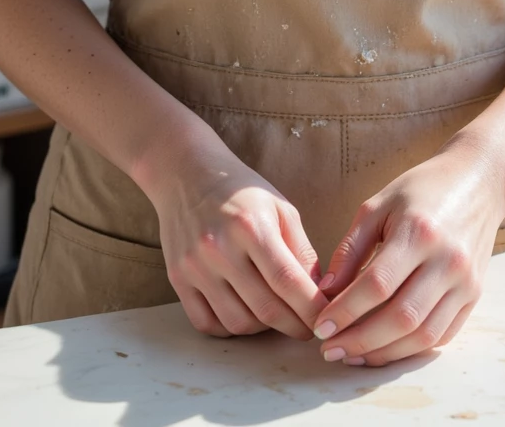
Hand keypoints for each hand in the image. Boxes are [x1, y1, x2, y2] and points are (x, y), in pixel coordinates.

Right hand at [143, 133, 328, 339]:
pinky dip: (230, 329)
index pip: (287, 280)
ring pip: (237, 322)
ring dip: (263, 329)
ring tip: (275, 315)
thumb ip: (301, 251)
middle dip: (294, 326)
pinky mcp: (177, 278)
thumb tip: (318, 295)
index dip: (311, 308)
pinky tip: (244, 314)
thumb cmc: (241, 192)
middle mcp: (219, 248)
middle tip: (309, 329)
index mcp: (251, 226)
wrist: (187, 174)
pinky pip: (207, 323)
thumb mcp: (280, 208)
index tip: (326, 321)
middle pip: (265, 307)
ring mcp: (195, 266)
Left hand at [312, 141, 504, 366]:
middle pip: (401, 317)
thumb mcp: (378, 205)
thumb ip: (351, 248)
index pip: (377, 285)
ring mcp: (465, 281)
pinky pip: (441, 335)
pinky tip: (384, 349)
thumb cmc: (422, 190)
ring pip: (422, 335)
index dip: (345, 311)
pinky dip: (411, 349)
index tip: (320, 326)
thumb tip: (327, 292)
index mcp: (419, 231)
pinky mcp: (475, 295)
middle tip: (330, 350)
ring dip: (384, 354)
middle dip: (360, 340)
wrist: (478, 182)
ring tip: (353, 355)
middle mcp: (447, 260)